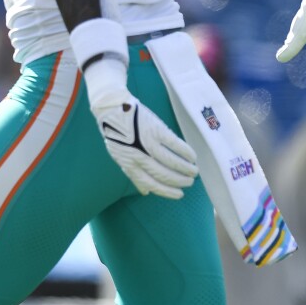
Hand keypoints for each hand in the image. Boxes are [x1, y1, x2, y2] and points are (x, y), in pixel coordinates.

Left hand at [91, 83, 197, 199]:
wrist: (112, 109)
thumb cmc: (117, 134)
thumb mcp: (120, 157)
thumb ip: (133, 174)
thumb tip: (146, 192)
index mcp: (129, 165)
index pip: (151, 184)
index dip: (168, 191)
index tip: (180, 194)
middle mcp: (139, 156)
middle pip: (164, 174)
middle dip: (180, 181)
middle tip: (189, 182)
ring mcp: (148, 143)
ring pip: (172, 161)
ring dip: (186, 168)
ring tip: (193, 171)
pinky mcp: (156, 130)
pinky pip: (175, 145)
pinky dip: (186, 152)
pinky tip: (192, 156)